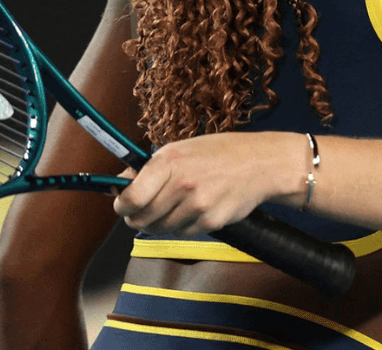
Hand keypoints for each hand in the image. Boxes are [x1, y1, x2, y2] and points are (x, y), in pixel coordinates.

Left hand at [113, 132, 303, 236]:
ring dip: (162, 222)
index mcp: (169, 162)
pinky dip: (183, 226)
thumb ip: (150, 168)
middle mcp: (182, 184)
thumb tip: (120, 184)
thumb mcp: (181, 149)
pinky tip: (195, 209)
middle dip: (138, 217)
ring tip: (176, 205)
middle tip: (144, 210)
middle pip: (142, 218)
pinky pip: (183, 233)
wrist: (261, 163)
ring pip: (161, 229)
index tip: (124, 205)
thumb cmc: (220, 152)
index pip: (130, 198)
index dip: (122, 206)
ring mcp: (197, 205)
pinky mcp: (211, 222)